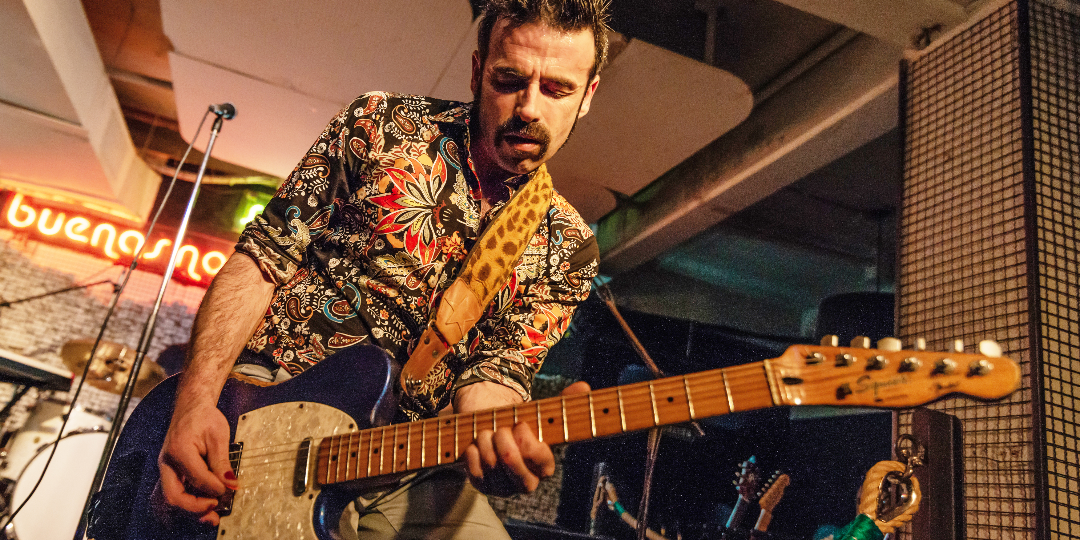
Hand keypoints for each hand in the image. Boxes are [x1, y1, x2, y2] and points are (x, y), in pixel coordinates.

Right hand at [156, 402, 237, 526]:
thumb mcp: (218, 436)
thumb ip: (222, 462)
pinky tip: (202, 508)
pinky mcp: (170, 473)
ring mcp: (166, 469)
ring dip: (190, 511)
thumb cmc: (204, 418)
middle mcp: (167, 462)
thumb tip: (231, 484)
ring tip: (210, 517)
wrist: (190, 408)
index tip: (229, 489)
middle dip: (194, 508)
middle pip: (173, 495)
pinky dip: (187, 504)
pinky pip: (174, 493)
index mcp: (180, 450)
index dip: (214, 488)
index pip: (196, 477)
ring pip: (171, 498)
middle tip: (215, 510)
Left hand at [462, 381, 589, 496]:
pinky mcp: (483, 487)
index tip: (520, 424)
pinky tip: (475, 443)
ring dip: (485, 441)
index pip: (541, 460)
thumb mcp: (538, 412)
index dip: (528, 440)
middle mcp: (527, 482)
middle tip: (500, 427)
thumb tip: (584, 386)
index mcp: (544, 466)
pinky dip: (473, 453)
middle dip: (503, 438)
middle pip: (513, 462)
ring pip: (492, 465)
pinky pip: (475, 473)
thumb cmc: (517, 421)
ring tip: (486, 431)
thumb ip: (562, 402)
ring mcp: (504, 487)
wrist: (489, 427)